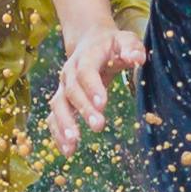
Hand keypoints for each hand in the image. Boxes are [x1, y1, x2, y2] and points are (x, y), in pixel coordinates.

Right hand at [48, 28, 145, 151]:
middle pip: (72, 91)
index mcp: (86, 57)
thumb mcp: (125, 40)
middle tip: (98, 127)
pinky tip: (68, 151)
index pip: (86, 72)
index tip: (103, 104)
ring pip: (58, 105)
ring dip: (64, 125)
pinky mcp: (62, 101)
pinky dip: (57, 134)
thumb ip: (132, 48)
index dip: (92, 87)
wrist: (89, 42)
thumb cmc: (112, 45)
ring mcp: (63, 87)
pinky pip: (54, 117)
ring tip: (73, 144)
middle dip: (83, 110)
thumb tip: (137, 58)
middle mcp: (70, 72)